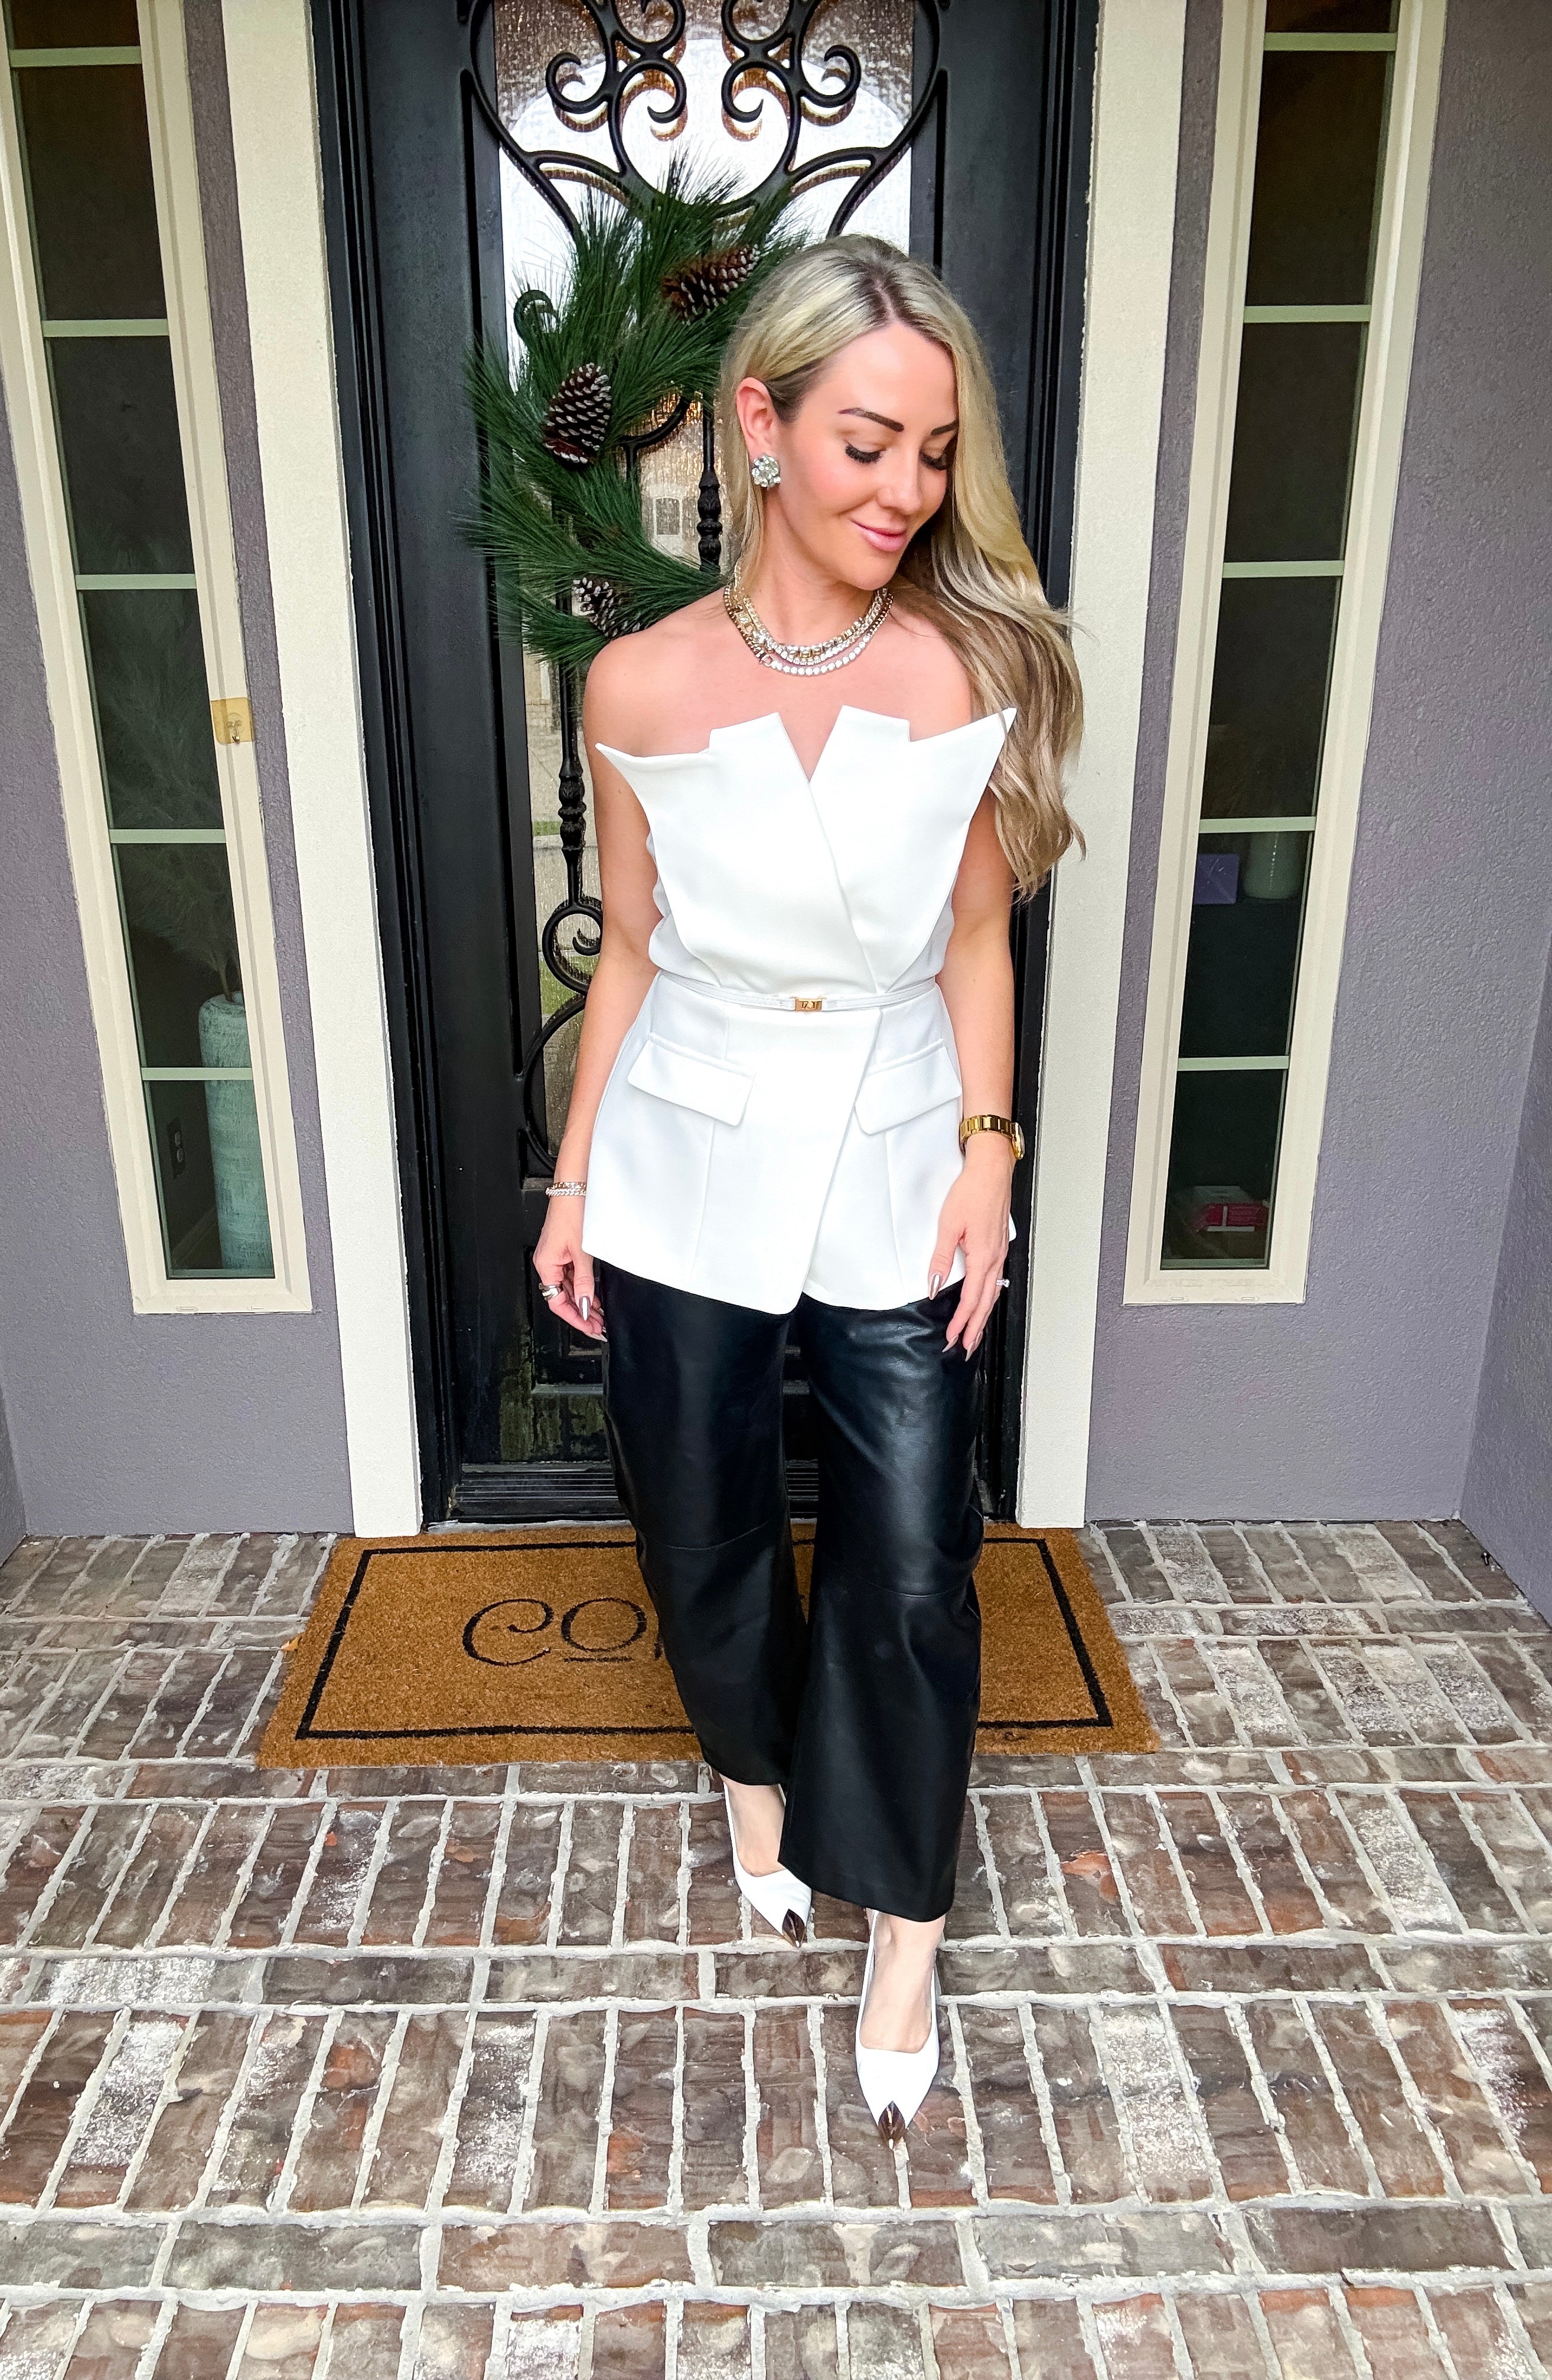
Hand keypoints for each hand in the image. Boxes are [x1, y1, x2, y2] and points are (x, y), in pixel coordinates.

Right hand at [533, 1187, 604, 1337]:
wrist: (574, 1188)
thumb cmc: (572, 1213)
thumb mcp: (581, 1252)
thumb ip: (583, 1281)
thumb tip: (584, 1304)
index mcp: (546, 1265)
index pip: (557, 1302)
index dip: (574, 1318)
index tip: (590, 1327)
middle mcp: (548, 1263)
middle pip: (562, 1297)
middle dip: (581, 1313)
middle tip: (598, 1325)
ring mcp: (556, 1257)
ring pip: (568, 1288)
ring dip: (583, 1301)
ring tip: (599, 1314)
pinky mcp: (564, 1250)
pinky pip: (571, 1276)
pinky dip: (583, 1287)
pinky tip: (594, 1294)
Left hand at [928, 1137, 1012, 1354]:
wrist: (991, 1170)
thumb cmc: (972, 1192)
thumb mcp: (948, 1225)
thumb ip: (941, 1259)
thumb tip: (935, 1285)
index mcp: (983, 1257)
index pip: (971, 1300)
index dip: (961, 1322)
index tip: (951, 1338)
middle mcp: (995, 1258)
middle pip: (986, 1304)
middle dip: (974, 1329)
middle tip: (965, 1348)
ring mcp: (1000, 1253)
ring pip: (993, 1294)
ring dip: (983, 1317)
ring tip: (974, 1334)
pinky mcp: (999, 1246)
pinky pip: (995, 1280)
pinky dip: (989, 1298)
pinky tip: (984, 1303)